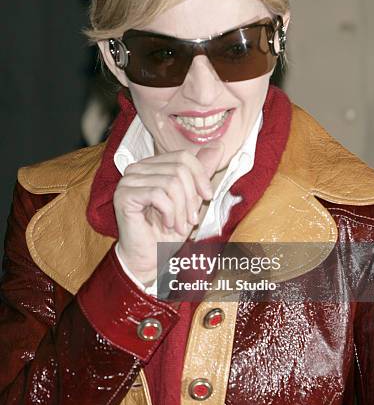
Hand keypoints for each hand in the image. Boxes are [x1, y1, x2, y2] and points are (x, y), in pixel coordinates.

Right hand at [114, 142, 223, 284]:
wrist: (149, 258)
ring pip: (171, 183)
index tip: (208, 197)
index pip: (183, 156)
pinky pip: (158, 195)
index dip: (201, 176)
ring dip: (181, 210)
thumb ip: (201, 172)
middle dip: (191, 198)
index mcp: (152, 166)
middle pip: (179, 169)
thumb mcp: (192, 199)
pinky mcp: (124, 195)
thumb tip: (218, 146)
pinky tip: (167, 225)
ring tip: (179, 226)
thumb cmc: (167, 232)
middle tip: (191, 221)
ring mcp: (128, 181)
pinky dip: (169, 213)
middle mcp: (137, 169)